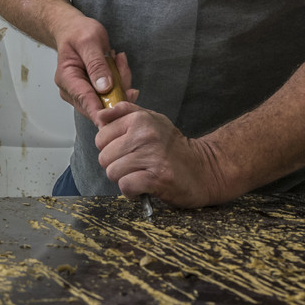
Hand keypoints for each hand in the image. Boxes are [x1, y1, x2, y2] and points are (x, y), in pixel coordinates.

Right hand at [51, 14, 134, 121]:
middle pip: (100, 103)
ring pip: (109, 99)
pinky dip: (120, 80)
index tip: (118, 114)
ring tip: (117, 59)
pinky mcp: (94, 92)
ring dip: (120, 81)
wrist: (74, 30)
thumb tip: (104, 88)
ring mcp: (83, 93)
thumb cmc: (78, 33)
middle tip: (121, 64)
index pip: (85, 100)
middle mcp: (72, 90)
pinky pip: (113, 93)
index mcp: (67, 78)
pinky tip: (117, 63)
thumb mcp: (89, 42)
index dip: (102, 111)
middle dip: (118, 89)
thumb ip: (97, 65)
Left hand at [93, 104, 236, 207]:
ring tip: (141, 175)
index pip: (101, 136)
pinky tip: (143, 187)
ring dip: (124, 179)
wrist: (204, 169)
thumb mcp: (152, 120)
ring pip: (112, 172)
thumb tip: (99, 115)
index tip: (126, 151)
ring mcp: (151, 156)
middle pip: (104, 156)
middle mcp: (145, 135)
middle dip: (116, 165)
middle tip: (135, 165)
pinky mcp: (157, 178)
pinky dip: (131, 191)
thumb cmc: (173, 146)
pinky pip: (125, 186)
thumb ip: (125, 113)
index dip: (110, 148)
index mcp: (140, 119)